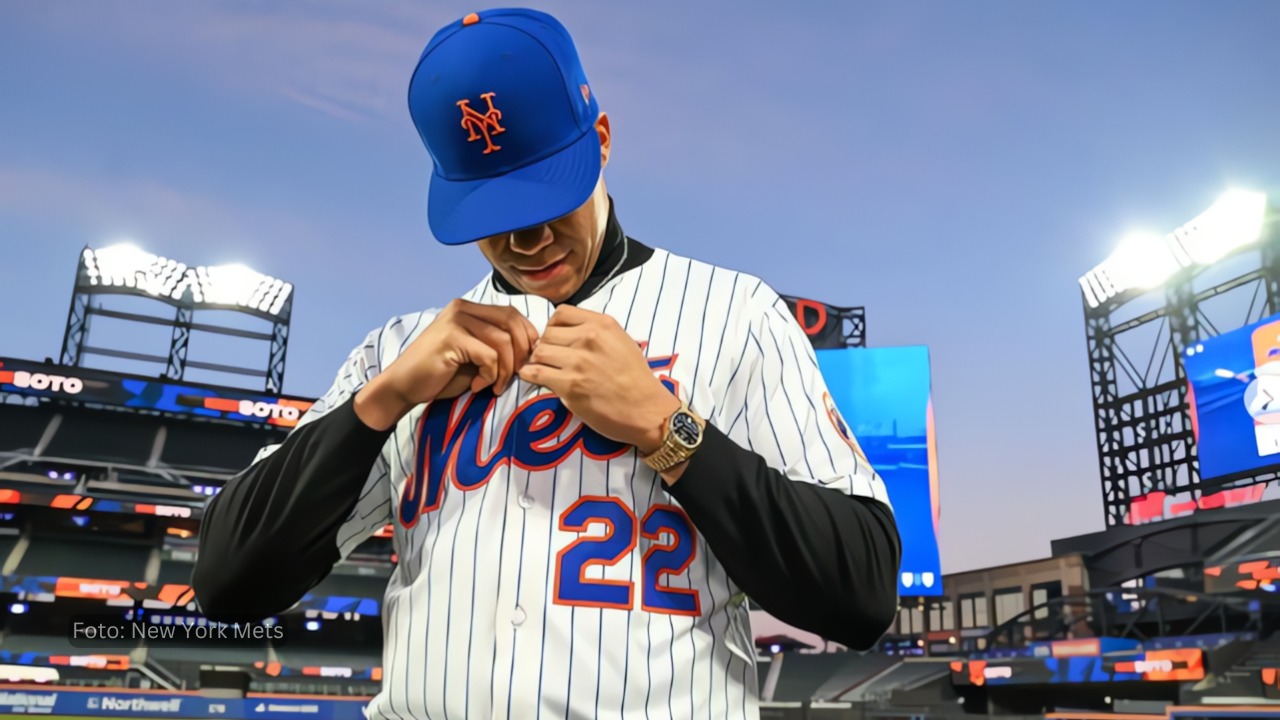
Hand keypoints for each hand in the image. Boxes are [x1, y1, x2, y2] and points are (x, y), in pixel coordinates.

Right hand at [355, 299, 538, 430]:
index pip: (512, 313)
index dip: (527, 336)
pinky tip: (478, 386)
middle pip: (512, 322)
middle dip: (521, 352)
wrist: (404, 386)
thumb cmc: (441, 374)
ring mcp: (455, 321)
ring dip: (506, 369)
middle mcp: (462, 308)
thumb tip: (533, 348)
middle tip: (516, 375)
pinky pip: (489, 356)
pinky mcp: (451, 339)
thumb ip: (498, 345)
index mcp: (469, 308)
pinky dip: (490, 375)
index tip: (527, 361)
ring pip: (503, 341)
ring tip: (495, 385)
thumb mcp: (475, 355)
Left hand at [517, 305, 679, 452]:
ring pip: (538, 352)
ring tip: (544, 369)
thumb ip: (596, 332)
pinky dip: (530, 375)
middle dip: (545, 346)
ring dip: (537, 361)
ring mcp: (578, 362)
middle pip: (547, 333)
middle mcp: (589, 339)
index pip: (561, 313)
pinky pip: (535, 373)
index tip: (557, 339)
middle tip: (551, 359)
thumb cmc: (637, 379)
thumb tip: (570, 333)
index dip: (554, 326)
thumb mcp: (622, 342)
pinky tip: (535, 378)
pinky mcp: (570, 386)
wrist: (647, 410)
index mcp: (602, 324)